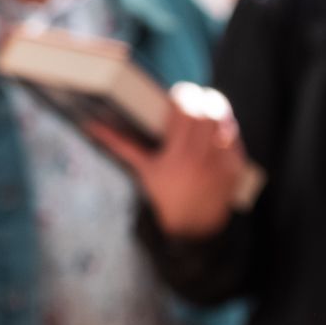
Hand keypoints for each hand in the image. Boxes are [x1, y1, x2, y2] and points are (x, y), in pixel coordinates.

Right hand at [90, 82, 247, 239]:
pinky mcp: (235, 168)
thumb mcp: (142, 170)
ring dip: (216, 111)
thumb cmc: (163, 196)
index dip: (182, 95)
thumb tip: (91, 125)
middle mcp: (199, 158)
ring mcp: (220, 164)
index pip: (185, 107)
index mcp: (175, 155)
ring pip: (224, 119)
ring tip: (206, 116)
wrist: (190, 229)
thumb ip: (118, 143)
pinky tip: (216, 135)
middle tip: (194, 102)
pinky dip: (227, 129)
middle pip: (207, 109)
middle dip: (201, 99)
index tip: (177, 98)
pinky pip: (235, 136)